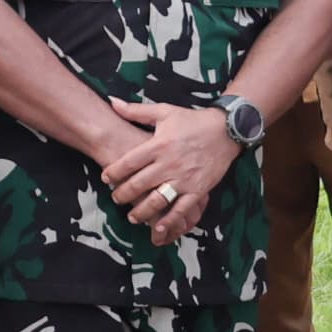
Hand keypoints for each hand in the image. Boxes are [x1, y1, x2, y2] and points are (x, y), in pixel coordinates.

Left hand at [99, 102, 240, 244]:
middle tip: (115, 198)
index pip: (129, 162)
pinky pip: (182, 209)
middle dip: (123, 194)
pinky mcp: (198, 189)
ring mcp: (184, 179)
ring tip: (132, 216)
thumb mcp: (164, 111)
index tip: (105, 178)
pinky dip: (170, 221)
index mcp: (158, 145)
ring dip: (141, 211)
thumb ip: (136, 111)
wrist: (226, 130)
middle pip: (139, 184)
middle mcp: (169, 164)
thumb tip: (112, 103)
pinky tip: (158, 228)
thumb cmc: (192, 121)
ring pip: (157, 200)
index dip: (114, 173)